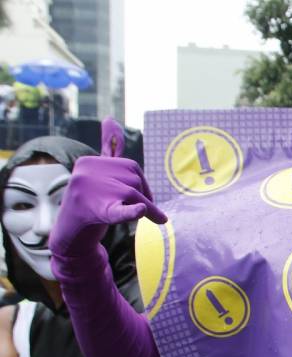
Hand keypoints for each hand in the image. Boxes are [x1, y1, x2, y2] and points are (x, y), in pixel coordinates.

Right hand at [49, 117, 166, 260]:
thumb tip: (111, 119)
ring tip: (141, 216)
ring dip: (146, 209)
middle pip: (134, 181)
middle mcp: (88, 174)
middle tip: (142, 208)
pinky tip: (139, 211)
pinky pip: (118, 211)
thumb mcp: (100, 171)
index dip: (141, 182)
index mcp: (89, 162)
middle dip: (144, 195)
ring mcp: (91, 193)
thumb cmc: (91, 198)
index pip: (131, 167)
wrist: (73, 229)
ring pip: (135, 196)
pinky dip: (131, 211)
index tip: (141, 195)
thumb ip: (108, 147)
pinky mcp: (98, 213)